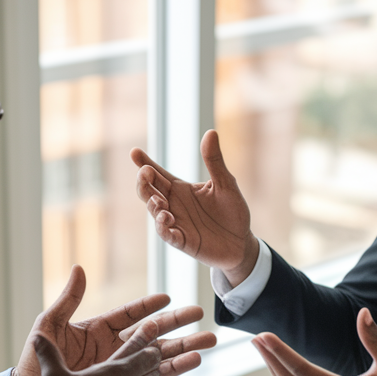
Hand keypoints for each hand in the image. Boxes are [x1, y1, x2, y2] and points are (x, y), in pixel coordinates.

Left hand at [13, 265, 216, 375]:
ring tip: (205, 347)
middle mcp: (114, 350)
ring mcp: (119, 373)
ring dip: (182, 354)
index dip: (149, 306)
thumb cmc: (33, 365)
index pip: (130, 314)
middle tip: (201, 317)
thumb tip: (78, 269)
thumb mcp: (48, 328)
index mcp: (99, 331)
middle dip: (179, 327)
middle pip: (153, 336)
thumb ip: (67, 300)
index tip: (168, 298)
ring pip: (158, 361)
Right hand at [132, 130, 260, 285]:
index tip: (134, 152)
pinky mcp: (181, 240)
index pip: (158, 174)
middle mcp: (173, 204)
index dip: (145, 163)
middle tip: (146, 172)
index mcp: (181, 189)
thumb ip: (214, 161)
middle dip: (143, 182)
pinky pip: (167, 234)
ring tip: (159, 201)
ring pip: (154, 211)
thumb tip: (210, 132)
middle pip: (149, 191)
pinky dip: (163, 227)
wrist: (241, 242)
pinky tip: (166, 218)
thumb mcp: (225, 183)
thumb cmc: (233, 212)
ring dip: (153, 204)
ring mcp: (175, 223)